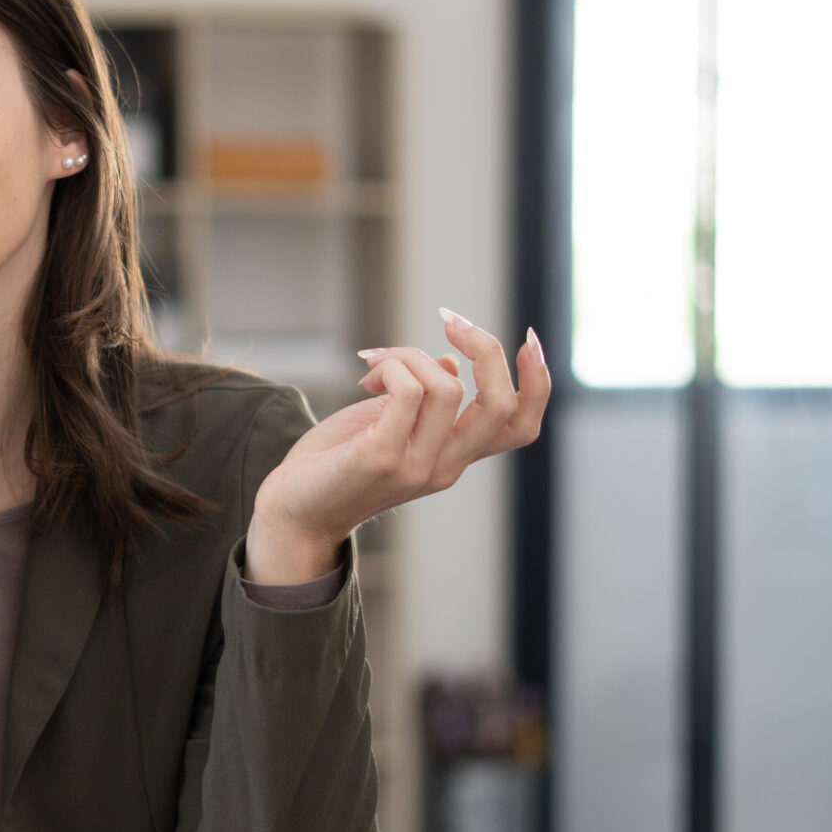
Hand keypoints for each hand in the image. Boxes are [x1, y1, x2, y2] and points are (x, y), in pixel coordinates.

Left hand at [245, 310, 550, 584]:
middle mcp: (446, 466)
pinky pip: (406, 392)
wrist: (293, 512)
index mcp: (455, 457)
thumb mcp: (390, 424)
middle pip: (503, 406)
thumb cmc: (337, 462)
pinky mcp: (381, 459)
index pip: (522, 424)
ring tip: (378, 362)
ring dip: (412, 354)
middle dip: (487, 348)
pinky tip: (367, 376)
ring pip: (449, 388)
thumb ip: (426, 401)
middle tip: (449, 319)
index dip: (538, 378)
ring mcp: (416, 466)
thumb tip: (453, 363)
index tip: (526, 336)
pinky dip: (392, 366)